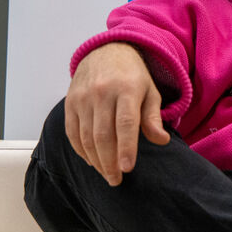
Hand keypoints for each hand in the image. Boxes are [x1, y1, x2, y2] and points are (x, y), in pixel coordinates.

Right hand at [65, 42, 171, 184]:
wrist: (106, 51)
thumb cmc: (132, 77)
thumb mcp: (150, 92)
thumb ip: (153, 117)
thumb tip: (162, 140)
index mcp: (126, 89)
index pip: (125, 123)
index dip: (126, 148)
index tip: (127, 169)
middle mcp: (102, 92)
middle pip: (103, 135)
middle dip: (109, 162)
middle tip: (116, 180)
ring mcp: (83, 97)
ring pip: (86, 137)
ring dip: (95, 160)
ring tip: (106, 174)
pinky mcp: (70, 102)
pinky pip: (72, 132)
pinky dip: (81, 150)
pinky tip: (91, 161)